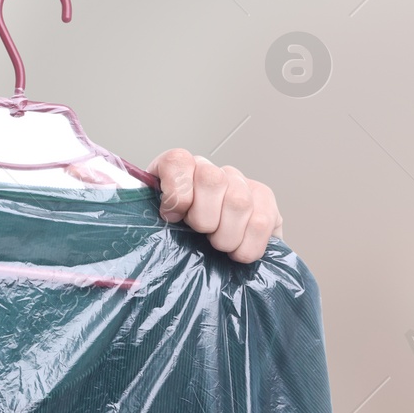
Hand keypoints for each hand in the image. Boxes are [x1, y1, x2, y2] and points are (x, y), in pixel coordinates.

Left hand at [149, 148, 282, 263]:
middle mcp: (210, 170)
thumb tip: (149, 212)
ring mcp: (240, 182)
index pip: (178, 161)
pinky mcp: (264, 199)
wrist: (205, 248)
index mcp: (178, 169)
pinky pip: (263, 219)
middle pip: (212, 180)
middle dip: (204, 218)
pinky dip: (249, 244)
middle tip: (201, 234)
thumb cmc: (176, 234)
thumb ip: (149, 213)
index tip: (172, 216)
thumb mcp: (154, 221)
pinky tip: (238, 251)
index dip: (176, 192)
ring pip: (239, 201)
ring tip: (219, 245)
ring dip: (226, 235)